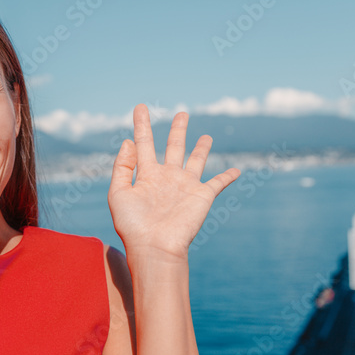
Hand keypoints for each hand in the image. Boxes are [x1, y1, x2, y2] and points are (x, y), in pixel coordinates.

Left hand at [108, 104, 239, 263]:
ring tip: (206, 136)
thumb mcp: (118, 193)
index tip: (140, 106)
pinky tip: (236, 171)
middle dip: (177, 130)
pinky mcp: (202, 196)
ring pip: (196, 160)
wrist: (155, 247)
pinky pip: (218, 183)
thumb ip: (122, 167)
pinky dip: (227, 176)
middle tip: (182, 113)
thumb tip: (128, 142)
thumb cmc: (133, 225)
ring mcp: (185, 186)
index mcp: (146, 175)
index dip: (141, 124)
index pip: (144, 143)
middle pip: (173, 146)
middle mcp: (167, 178)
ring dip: (201, 148)